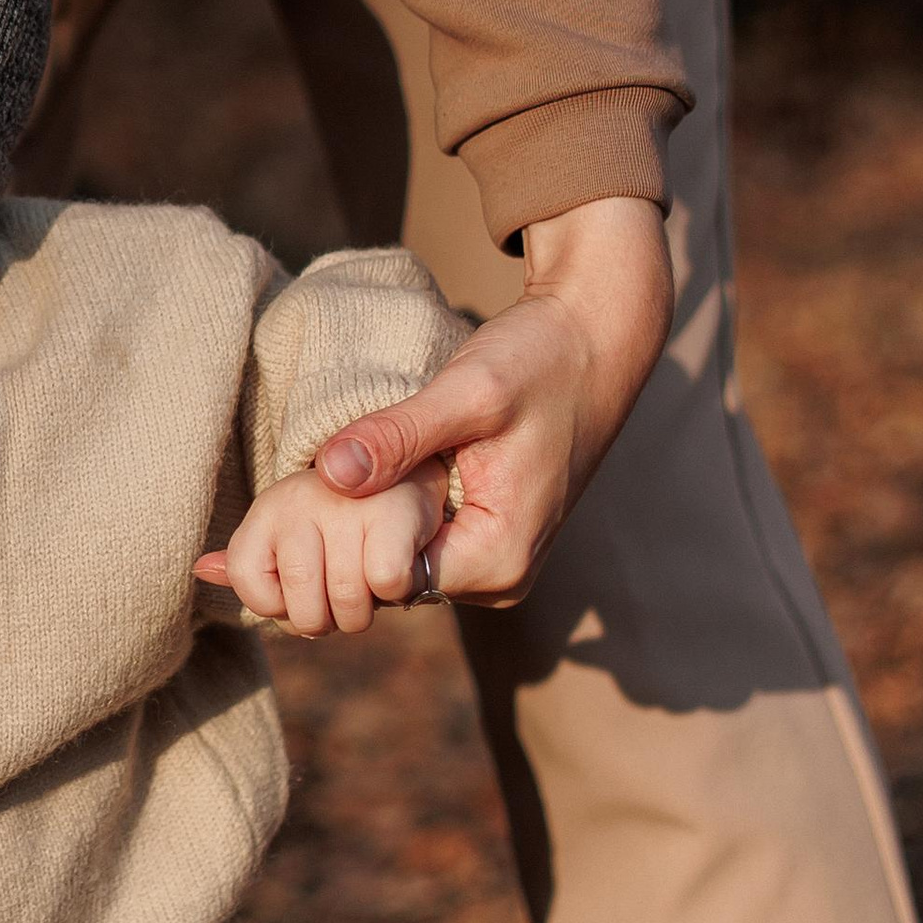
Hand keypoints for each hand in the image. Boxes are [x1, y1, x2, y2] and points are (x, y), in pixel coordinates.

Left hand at [201, 463, 448, 637]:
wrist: (413, 470)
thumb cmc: (345, 519)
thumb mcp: (289, 535)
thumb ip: (249, 560)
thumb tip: (201, 570)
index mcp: (267, 508)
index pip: (247, 584)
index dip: (278, 605)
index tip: (304, 582)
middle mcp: (298, 499)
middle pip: (302, 611)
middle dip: (329, 620)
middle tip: (344, 589)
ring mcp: (344, 504)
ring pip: (347, 605)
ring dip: (366, 609)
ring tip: (371, 575)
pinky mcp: (392, 510)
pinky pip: (385, 583)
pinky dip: (399, 589)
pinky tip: (400, 561)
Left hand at [310, 194, 671, 606]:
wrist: (594, 342)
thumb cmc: (540, 360)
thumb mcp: (467, 391)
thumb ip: (400, 434)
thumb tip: (328, 473)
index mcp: (499, 558)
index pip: (385, 578)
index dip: (349, 533)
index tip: (332, 477)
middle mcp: (501, 579)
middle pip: (389, 577)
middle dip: (355, 529)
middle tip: (337, 463)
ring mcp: (495, 564)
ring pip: (399, 561)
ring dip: (371, 520)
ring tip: (361, 460)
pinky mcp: (486, 541)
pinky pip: (419, 543)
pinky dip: (392, 512)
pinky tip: (383, 467)